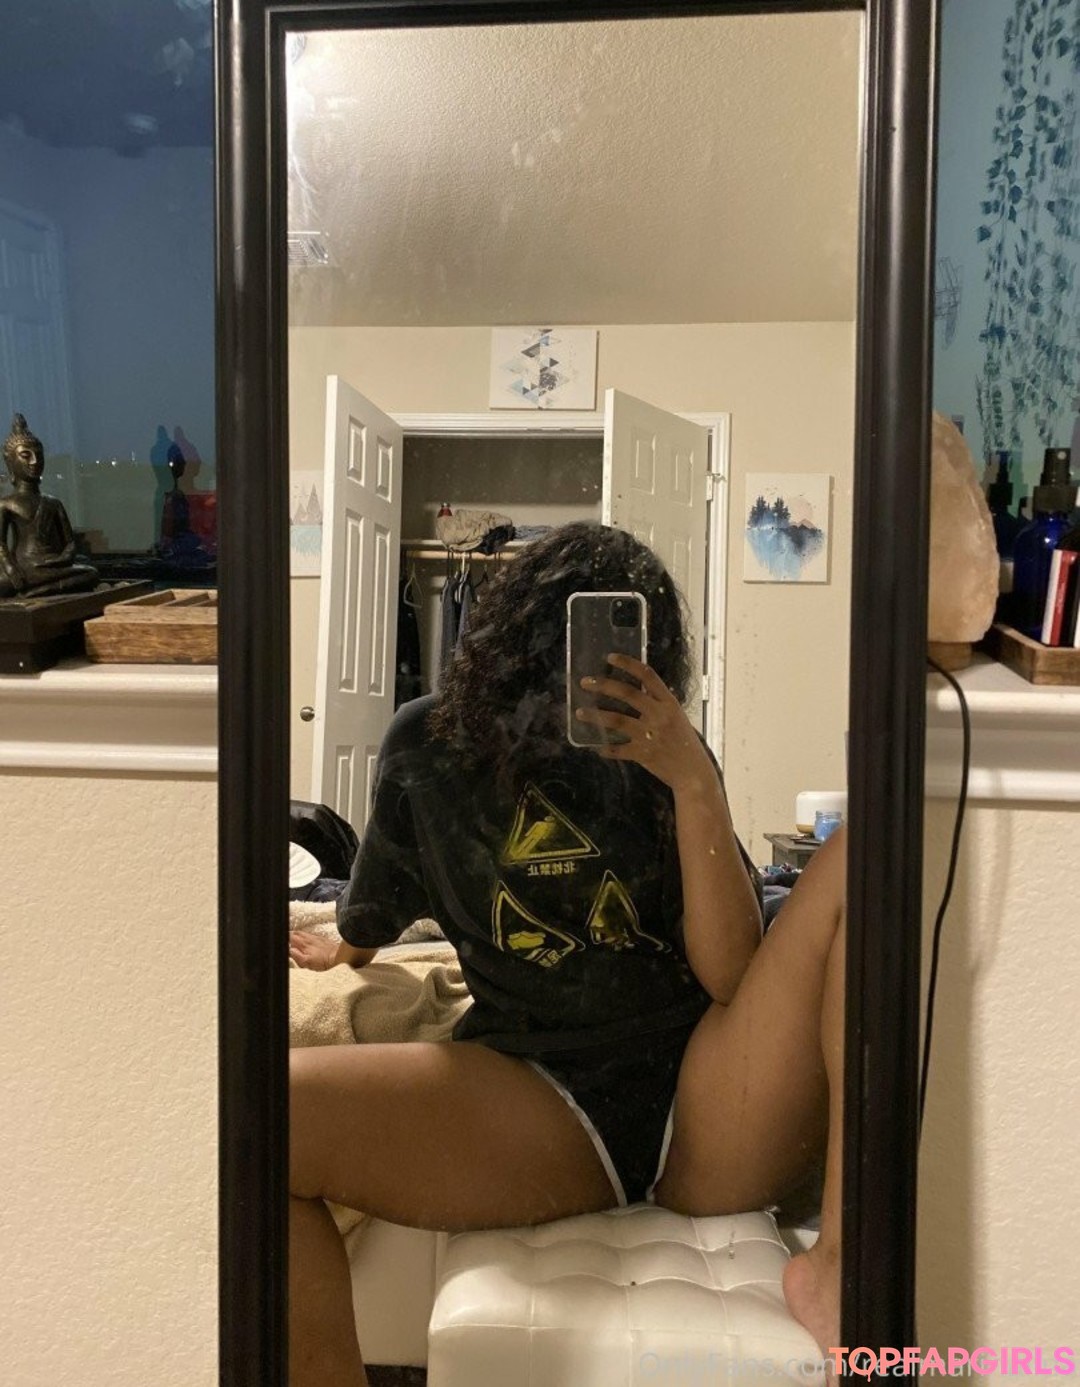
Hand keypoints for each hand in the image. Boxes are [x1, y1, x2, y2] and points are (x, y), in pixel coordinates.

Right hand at [288, 930, 338, 970]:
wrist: (338, 956)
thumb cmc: (323, 961)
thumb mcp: (307, 962)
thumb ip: (296, 955)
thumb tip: (289, 950)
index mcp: (303, 943)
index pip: (290, 936)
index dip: (284, 938)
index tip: (281, 942)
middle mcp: (308, 938)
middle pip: (295, 933)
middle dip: (289, 936)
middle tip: (285, 941)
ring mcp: (314, 937)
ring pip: (301, 933)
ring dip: (296, 936)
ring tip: (293, 941)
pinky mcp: (319, 939)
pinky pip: (308, 935)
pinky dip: (303, 937)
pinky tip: (304, 942)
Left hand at [574, 654, 714, 793]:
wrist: (693, 773)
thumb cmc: (685, 743)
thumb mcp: (677, 717)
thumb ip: (658, 704)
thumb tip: (637, 691)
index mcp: (669, 703)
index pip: (648, 676)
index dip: (628, 664)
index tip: (610, 657)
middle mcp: (659, 715)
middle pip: (627, 693)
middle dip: (603, 685)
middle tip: (585, 682)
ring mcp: (650, 735)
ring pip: (616, 720)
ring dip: (595, 715)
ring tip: (579, 712)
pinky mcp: (642, 754)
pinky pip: (618, 749)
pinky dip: (606, 748)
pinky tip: (597, 747)